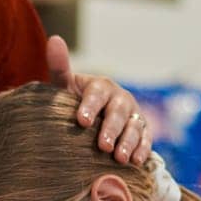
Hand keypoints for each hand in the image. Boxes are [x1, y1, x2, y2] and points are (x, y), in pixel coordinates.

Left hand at [47, 35, 151, 164]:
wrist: (93, 117)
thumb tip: (54, 39)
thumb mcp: (65, 86)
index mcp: (101, 86)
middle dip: (111, 129)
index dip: (90, 106)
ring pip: (134, 127)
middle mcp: (120, 98)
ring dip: (128, 142)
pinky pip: (146, 139)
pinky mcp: (143, 130)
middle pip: (118, 112)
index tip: (81, 121)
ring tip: (119, 158)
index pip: (97, 94)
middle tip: (102, 146)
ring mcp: (133, 115)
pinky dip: (143, 150)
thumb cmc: (75, 101)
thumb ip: (60, 66)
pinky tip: (136, 162)